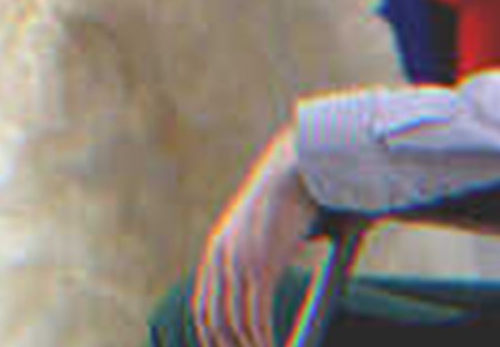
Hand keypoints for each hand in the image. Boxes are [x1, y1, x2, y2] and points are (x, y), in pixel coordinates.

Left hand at [193, 128, 321, 346]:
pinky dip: (263, 339)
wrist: (295, 169)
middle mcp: (220, 260)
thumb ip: (253, 262)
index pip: (204, 310)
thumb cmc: (288, 202)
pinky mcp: (260, 264)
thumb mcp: (261, 235)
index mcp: (216, 253)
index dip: (212, 339)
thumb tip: (262, 292)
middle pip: (215, 322)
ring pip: (235, 323)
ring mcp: (238, 263)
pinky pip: (256, 315)